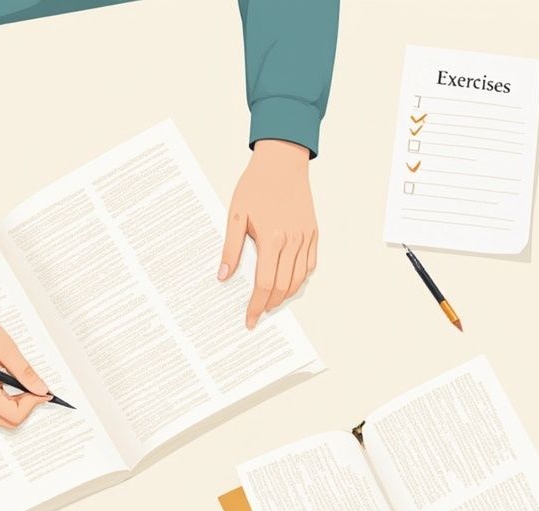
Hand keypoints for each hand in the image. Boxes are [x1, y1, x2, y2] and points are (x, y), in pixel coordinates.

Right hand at [0, 274, 52, 427]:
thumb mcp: (5, 349)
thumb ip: (25, 373)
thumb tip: (41, 390)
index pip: (14, 416)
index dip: (33, 404)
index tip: (43, 391)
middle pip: (6, 422)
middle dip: (24, 407)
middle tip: (33, 387)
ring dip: (11, 407)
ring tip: (16, 383)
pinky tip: (1, 386)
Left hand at [218, 140, 317, 328]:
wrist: (281, 163)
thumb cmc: (256, 186)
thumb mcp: (236, 215)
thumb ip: (231, 248)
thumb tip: (224, 276)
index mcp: (272, 238)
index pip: (264, 283)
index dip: (256, 305)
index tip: (250, 318)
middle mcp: (293, 240)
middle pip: (282, 285)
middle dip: (270, 304)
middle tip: (258, 313)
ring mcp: (306, 237)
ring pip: (299, 278)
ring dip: (285, 295)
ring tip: (271, 301)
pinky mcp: (314, 232)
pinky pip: (311, 264)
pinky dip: (301, 279)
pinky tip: (289, 283)